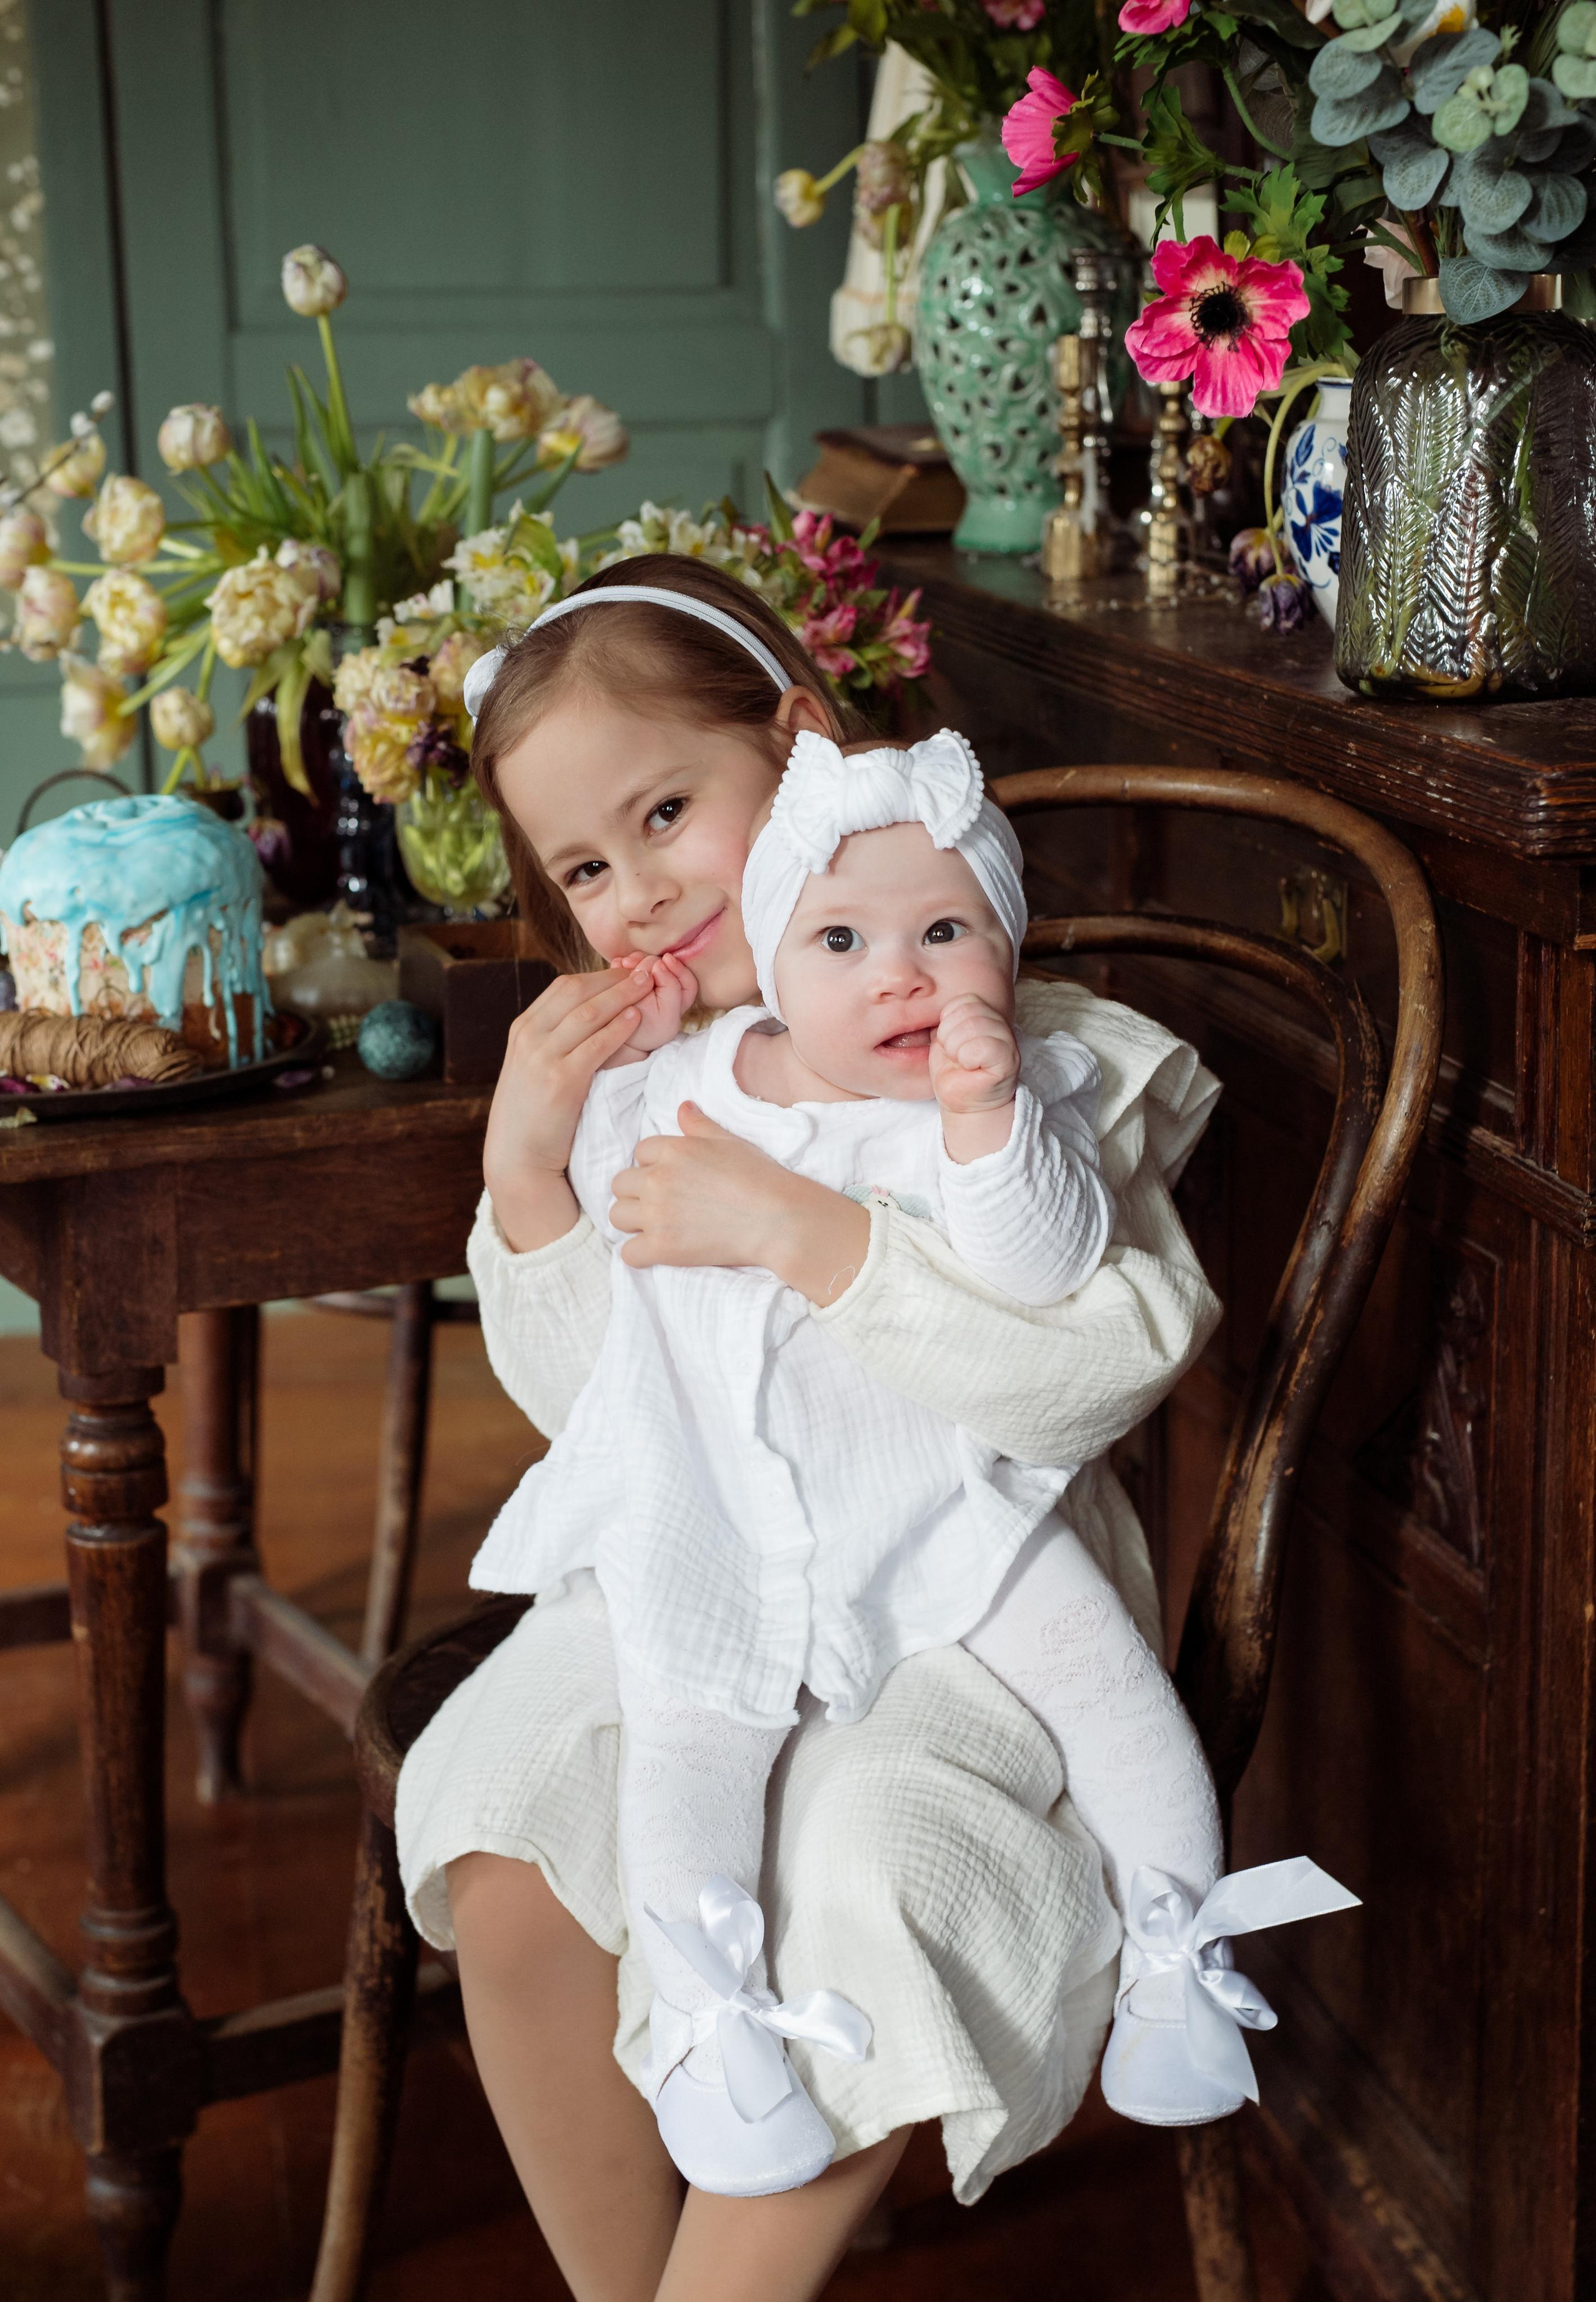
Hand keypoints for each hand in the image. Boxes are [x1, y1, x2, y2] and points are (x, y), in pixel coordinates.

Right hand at [483, 966, 650, 1251]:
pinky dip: (618, 1028)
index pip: (564, 987)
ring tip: (649, 984)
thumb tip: (590, 1018)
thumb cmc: (534, 1114)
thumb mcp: (533, 1067)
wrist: (517, 1157)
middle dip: (614, 978)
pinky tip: (637, 1018)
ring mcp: (542, 1057)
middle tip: (646, 968)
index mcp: (523, 1029)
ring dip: (622, 995)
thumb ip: (554, 1040)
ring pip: (588, 1012)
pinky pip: (595, 1045)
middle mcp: (529, 1036)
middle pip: (577, 991)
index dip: (599, 975)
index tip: (627, 970)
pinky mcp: (560, 1080)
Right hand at [605, 951, 696, 1061]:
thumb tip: (660, 963)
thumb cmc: (645, 1030)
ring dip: (636, 960)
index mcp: (678, 1000)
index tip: (665, 960)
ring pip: (647, 964)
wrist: (617, 1039)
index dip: (678, 967)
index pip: (686, 980)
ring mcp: (644, 985)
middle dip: (651, 963)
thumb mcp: (665, 1012)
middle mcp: (664, 991)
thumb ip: (670, 987)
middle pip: (664, 967)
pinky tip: (617, 964)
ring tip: (624, 963)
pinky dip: (623, 964)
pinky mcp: (628, 981)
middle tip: (635, 966)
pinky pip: (628, 967)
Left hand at [609, 1102, 870, 1304]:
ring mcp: (657, 1215)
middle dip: (636, 1193)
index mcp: (672, 1150)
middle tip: (659, 1204)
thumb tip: (683, 1108)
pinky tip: (656, 1251)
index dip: (654, 1165)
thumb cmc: (758, 1176)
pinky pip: (628, 1253)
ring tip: (654, 1226)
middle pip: (620, 1184)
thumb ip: (700, 1125)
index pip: (641, 1152)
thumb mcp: (729, 1141)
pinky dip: (638, 1254)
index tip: (672, 1178)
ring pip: (616, 1216)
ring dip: (632, 1221)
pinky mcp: (662, 1247)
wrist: (775, 1219)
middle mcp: (657, 1180)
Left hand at [929, 994, 1020, 1114]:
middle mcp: (1000, 1025)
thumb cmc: (954, 1073)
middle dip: (950, 1036)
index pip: (964, 1001)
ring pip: (973, 1026)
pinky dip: (967, 1059)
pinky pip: (982, 1046)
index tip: (950, 1043)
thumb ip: (947, 1020)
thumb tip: (937, 1008)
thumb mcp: (944, 1040)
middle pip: (968, 1011)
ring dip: (957, 1049)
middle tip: (955, 1057)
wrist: (963, 1104)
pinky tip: (971, 1069)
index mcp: (986, 1016)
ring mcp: (1008, 1041)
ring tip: (963, 1063)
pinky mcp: (1009, 1059)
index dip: (948, 1022)